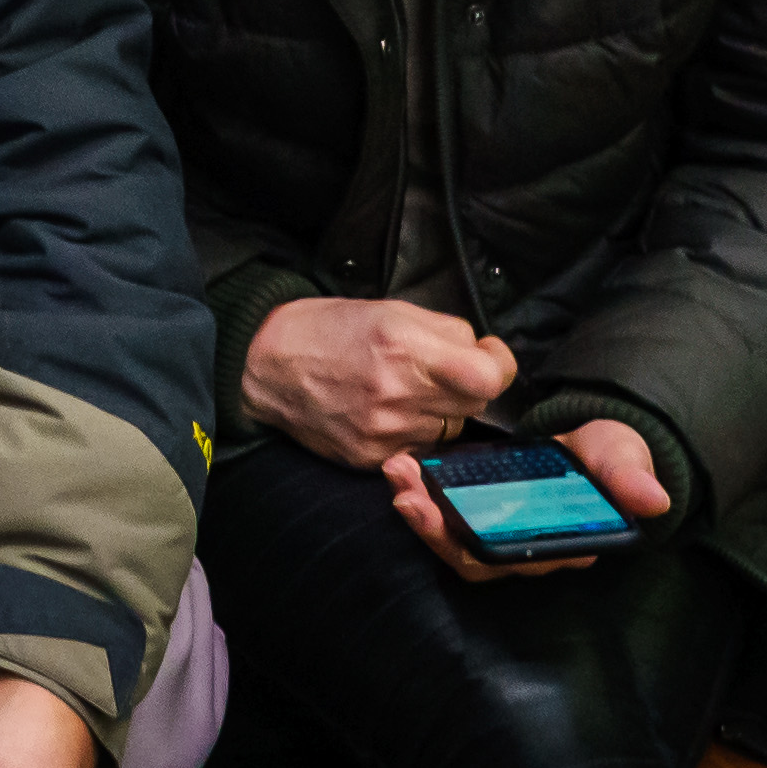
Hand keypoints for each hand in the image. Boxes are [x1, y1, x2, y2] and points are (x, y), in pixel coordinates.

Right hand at [237, 295, 514, 464]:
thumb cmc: (330, 329)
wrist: (267, 365)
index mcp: (404, 348)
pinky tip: (388, 411)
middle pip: (473, 405)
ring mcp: (383, 432)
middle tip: (436, 369)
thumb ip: (444, 331)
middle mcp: (396, 394)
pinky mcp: (371, 458)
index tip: (490, 355)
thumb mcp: (390, 309)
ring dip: (441, 411)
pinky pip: (420, 450)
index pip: (487, 378)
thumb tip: (481, 353)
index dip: (499, 365)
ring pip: (450, 430)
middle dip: (466, 385)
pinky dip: (415, 432)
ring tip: (405, 389)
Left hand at [385, 419, 669, 580]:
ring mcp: (499, 530)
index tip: (448, 521)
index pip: (520, 561)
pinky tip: (400, 465)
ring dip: (420, 510)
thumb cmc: (612, 458)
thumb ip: (629, 478)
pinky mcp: (478, 507)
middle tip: (406, 496)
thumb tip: (654, 500)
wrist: (596, 441)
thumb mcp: (623, 460)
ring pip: (453, 537)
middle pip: (474, 556)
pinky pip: (444, 509)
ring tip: (396, 475)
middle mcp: (526, 549)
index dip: (481, 548)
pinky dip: (420, 491)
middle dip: (435, 530)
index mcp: (563, 547)